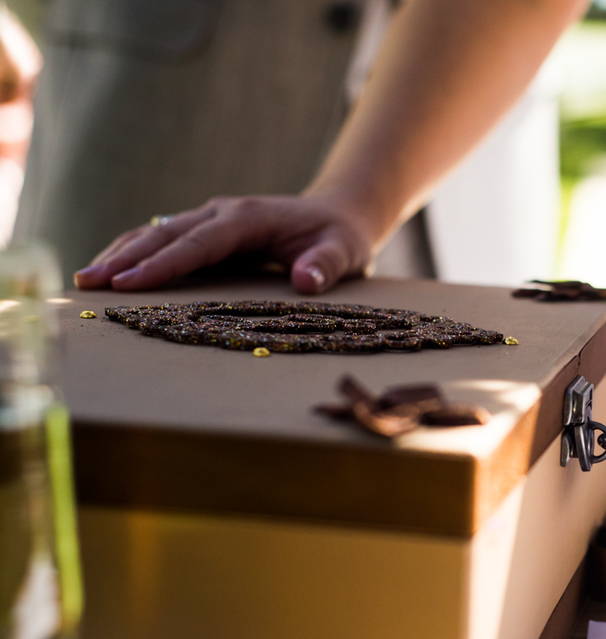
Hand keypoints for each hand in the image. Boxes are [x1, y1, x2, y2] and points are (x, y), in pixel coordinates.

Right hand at [73, 194, 374, 293]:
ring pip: (156, 232)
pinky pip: (164, 239)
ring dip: (121, 254)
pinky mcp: (207, 230)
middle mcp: (223, 212)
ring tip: (85, 279)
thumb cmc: (341, 238)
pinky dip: (134, 253)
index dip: (163, 263)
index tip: (129, 283)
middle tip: (88, 283)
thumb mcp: (344, 252)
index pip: (199, 242)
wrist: (340, 214)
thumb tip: (305, 281)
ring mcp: (211, 219)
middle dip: (126, 258)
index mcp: (249, 217)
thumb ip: (326, 265)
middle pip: (166, 234)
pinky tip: (110, 272)